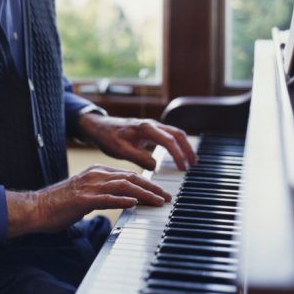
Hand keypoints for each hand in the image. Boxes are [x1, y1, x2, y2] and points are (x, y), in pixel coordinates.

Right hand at [6, 165, 170, 236]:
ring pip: (123, 186)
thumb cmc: (59, 204)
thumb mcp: (85, 194)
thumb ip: (103, 194)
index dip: (146, 183)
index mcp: (96, 172)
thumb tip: (121, 200)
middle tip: (167, 196)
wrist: (37, 208)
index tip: (160, 192)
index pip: (127, 175)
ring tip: (159, 201)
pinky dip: (122, 199)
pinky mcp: (83, 199)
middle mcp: (95, 175)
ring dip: (144, 193)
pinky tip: (135, 202)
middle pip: (130, 178)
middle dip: (152, 187)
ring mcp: (89, 186)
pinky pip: (107, 197)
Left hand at [75, 114, 196, 171]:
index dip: (178, 155)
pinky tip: (180, 154)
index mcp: (145, 128)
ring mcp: (152, 126)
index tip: (183, 168)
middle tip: (193, 165)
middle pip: (177, 134)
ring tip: (191, 161)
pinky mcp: (151, 130)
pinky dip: (178, 144)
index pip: (168, 140)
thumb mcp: (120, 150)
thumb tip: (155, 166)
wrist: (100, 127)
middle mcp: (151, 124)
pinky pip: (169, 135)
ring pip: (175, 133)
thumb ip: (138, 157)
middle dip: (187, 149)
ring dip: (185, 146)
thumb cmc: (108, 137)